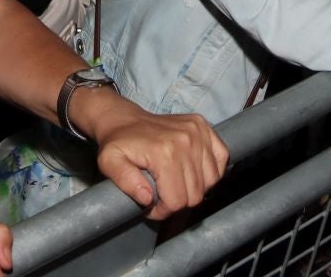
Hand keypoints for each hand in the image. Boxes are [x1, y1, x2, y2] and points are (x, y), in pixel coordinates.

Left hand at [74, 88, 227, 220]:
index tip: (151, 205)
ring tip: (176, 183)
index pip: (176, 201)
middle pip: (195, 194)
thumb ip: (125, 182)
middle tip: (163, 195)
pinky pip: (222, 159)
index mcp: (164, 152)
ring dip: (195, 188)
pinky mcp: (204, 126)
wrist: (124, 119)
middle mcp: (186, 140)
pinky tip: (194, 172)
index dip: (163, 210)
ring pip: (211, 181)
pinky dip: (211, 171)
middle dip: (178, 202)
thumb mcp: (109, 163)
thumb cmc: (117, 143)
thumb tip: (148, 198)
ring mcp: (198, 131)